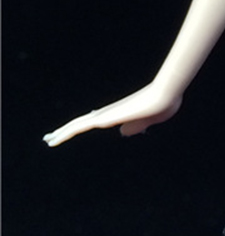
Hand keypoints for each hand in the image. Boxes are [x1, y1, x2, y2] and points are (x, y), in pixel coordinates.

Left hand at [43, 81, 182, 146]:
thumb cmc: (164, 105)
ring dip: (61, 132)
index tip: (72, 131)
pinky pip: (79, 127)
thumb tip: (122, 133)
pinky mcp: (104, 119)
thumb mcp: (150, 121)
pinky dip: (66, 133)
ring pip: (77, 125)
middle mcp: (109, 113)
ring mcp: (105, 115)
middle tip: (51, 136)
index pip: (96, 121)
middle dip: (67, 130)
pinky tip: (55, 139)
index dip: (83, 125)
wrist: (166, 96)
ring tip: (48, 140)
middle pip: (82, 122)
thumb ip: (136, 127)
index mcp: (120, 114)